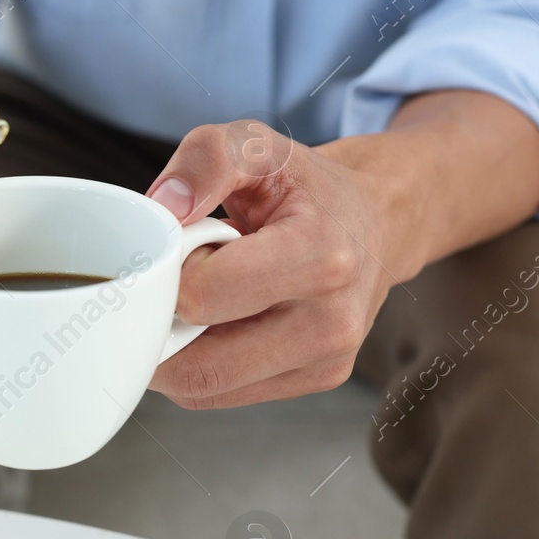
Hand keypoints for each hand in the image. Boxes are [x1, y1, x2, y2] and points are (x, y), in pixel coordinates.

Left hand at [146, 92, 538, 408]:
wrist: (375, 220)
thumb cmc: (308, 186)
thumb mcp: (256, 144)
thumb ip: (205, 159)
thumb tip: (163, 209)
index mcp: (323, 255)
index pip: (204, 296)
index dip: (172, 273)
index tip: (183, 247)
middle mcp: (333, 319)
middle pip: (199, 362)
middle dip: (165, 324)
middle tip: (174, 283)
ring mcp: (329, 360)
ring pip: (205, 387)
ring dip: (179, 348)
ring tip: (201, 300)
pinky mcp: (319, 380)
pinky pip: (223, 393)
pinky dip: (201, 363)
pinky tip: (218, 323)